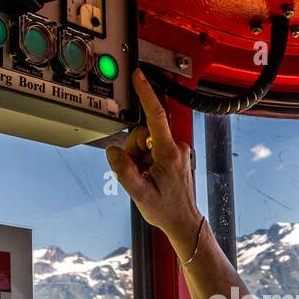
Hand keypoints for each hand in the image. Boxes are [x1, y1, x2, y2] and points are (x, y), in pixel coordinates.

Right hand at [105, 68, 199, 246]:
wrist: (183, 221)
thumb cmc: (166, 210)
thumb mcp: (139, 194)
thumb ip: (124, 171)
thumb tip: (114, 152)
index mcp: (169, 153)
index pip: (156, 117)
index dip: (146, 94)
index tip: (139, 77)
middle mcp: (177, 148)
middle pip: (143, 134)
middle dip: (134, 150)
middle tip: (138, 172)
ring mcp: (178, 151)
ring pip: (146, 142)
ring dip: (140, 158)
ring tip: (146, 177)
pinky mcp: (176, 155)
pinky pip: (153, 149)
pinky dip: (147, 160)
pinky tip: (151, 176)